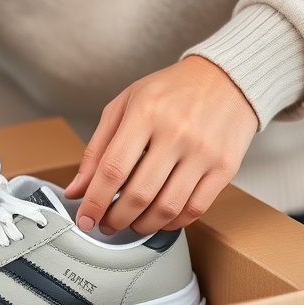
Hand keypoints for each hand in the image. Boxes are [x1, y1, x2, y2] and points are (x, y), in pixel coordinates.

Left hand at [63, 56, 257, 234]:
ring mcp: (204, 152)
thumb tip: (77, 190)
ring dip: (142, 226)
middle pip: (139, 195)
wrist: (227, 78)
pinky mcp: (225, 167)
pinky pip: (195, 209)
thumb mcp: (124, 106)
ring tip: (131, 224)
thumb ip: (97, 149)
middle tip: (106, 224)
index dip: (95, 202)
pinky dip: (172, 223)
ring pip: (167, 208)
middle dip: (115, 219)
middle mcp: (177, 132)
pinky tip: (160, 219)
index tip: (85, 219)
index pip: (113, 170)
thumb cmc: (170, 92)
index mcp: (146, 112)